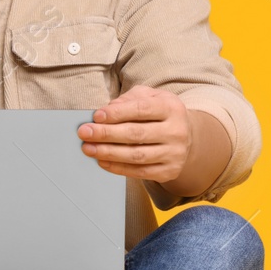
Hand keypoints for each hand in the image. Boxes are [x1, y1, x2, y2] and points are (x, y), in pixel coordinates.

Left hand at [77, 85, 192, 182]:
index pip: (142, 109)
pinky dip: (118, 168)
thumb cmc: (160, 114)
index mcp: (172, 108)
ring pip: (137, 155)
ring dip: (108, 153)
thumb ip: (130, 98)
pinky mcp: (169, 171)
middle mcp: (177, 131)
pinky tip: (102, 161)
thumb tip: (108, 109)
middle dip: (106, 134)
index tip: (96, 116)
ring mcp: (174, 153)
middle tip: (84, 133)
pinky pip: (140, 172)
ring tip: (88, 148)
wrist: (186, 137)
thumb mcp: (150, 97)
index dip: (117, 113)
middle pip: (136, 134)